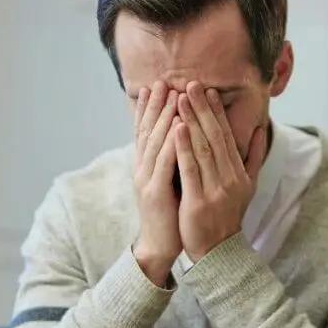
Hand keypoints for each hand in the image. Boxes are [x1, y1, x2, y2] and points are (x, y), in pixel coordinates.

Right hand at [132, 81, 181, 285]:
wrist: (161, 245)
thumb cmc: (171, 212)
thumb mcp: (172, 180)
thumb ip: (175, 159)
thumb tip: (183, 136)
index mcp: (147, 165)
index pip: (147, 131)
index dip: (150, 108)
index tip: (157, 85)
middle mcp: (143, 168)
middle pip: (148, 131)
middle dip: (156, 105)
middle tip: (163, 82)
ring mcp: (147, 180)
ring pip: (156, 143)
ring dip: (163, 118)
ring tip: (172, 96)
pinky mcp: (156, 193)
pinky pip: (165, 164)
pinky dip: (172, 144)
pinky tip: (179, 128)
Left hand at [175, 81, 265, 261]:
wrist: (218, 251)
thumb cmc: (229, 215)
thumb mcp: (248, 186)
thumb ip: (254, 157)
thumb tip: (262, 130)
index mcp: (240, 172)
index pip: (227, 136)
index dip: (217, 112)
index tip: (207, 90)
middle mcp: (231, 178)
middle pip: (215, 137)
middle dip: (202, 109)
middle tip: (191, 84)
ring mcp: (216, 189)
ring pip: (203, 148)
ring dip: (191, 121)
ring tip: (180, 99)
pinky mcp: (200, 201)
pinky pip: (191, 169)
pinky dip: (184, 147)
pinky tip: (176, 129)